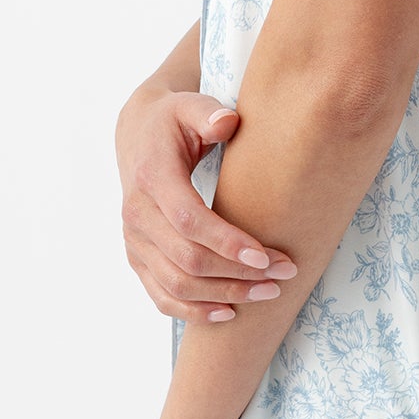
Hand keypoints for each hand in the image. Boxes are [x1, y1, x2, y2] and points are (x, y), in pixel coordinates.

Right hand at [115, 87, 298, 321]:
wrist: (137, 134)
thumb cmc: (173, 120)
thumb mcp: (189, 105)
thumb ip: (208, 112)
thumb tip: (228, 122)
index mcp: (152, 177)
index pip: (189, 220)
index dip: (227, 243)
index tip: (267, 257)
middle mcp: (137, 213)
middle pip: (187, 260)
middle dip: (238, 274)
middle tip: (283, 275)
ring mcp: (135, 240)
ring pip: (176, 284)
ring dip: (224, 294)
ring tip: (268, 294)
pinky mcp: (138, 257)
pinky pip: (161, 295)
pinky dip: (193, 311)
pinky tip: (228, 313)